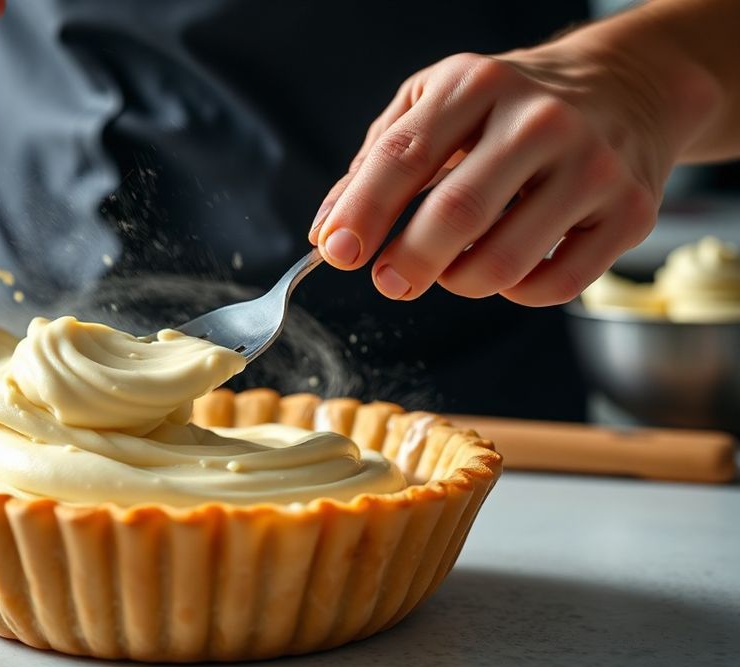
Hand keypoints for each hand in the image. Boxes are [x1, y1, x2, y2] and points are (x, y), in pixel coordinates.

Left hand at [308, 48, 675, 306]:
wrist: (627, 88)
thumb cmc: (508, 107)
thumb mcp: (436, 104)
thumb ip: (375, 164)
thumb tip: (325, 233)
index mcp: (478, 85)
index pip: (404, 156)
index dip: (362, 212)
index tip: (335, 252)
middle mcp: (540, 121)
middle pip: (457, 213)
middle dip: (409, 261)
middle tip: (390, 281)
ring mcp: (592, 167)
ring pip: (504, 262)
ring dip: (460, 281)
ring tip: (452, 267)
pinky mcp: (630, 213)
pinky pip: (555, 285)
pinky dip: (516, 291)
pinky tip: (510, 265)